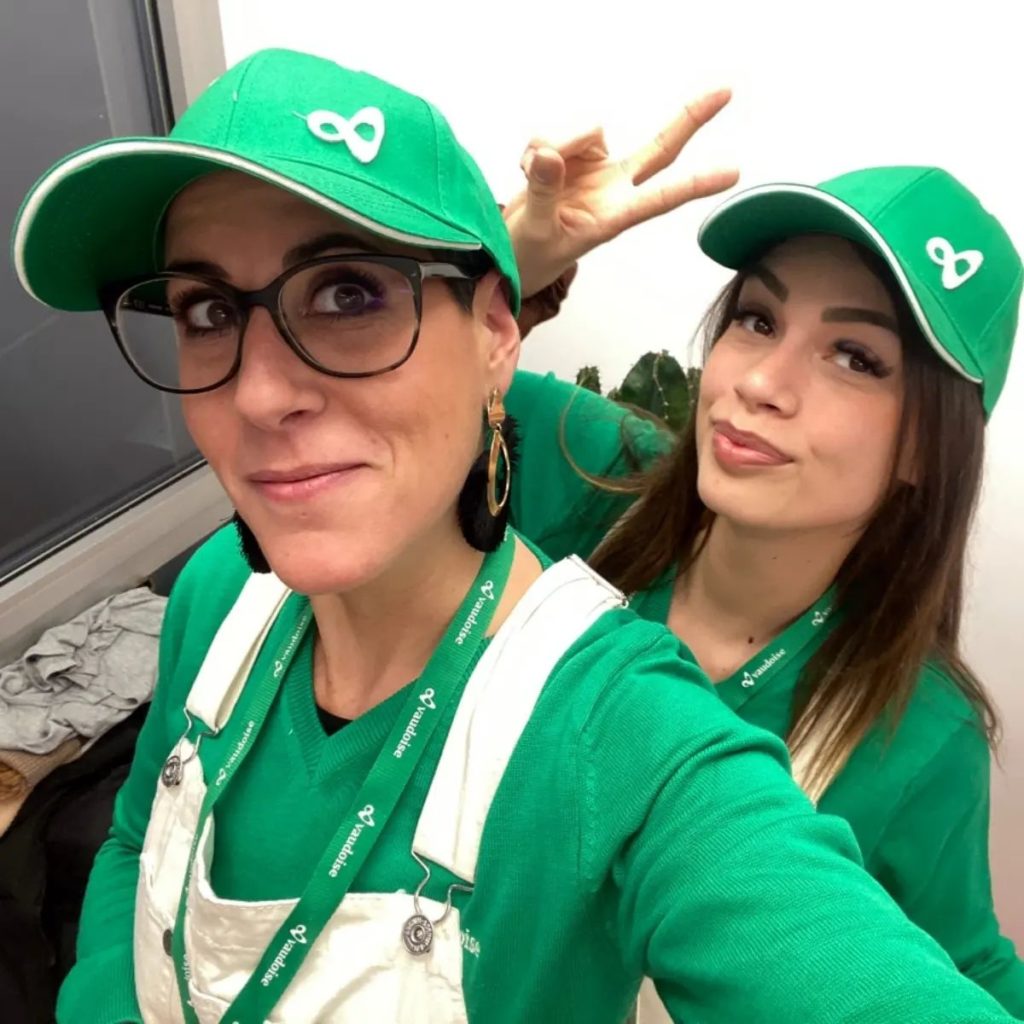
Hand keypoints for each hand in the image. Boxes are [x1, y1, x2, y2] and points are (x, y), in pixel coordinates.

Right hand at [504, 89, 738, 297]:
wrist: (512, 252)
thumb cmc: (531, 255)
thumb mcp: (535, 231)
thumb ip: (542, 192)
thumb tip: (548, 155)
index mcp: (613, 217)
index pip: (660, 197)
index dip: (695, 185)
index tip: (731, 174)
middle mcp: (612, 189)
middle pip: (659, 149)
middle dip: (689, 120)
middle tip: (724, 93)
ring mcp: (594, 170)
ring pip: (586, 133)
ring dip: (555, 145)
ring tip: (532, 176)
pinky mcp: (571, 157)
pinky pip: (554, 136)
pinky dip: (535, 150)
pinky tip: (527, 170)